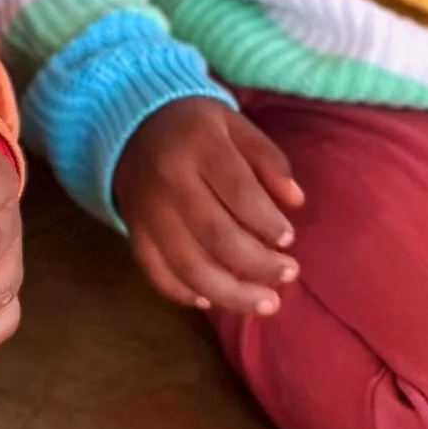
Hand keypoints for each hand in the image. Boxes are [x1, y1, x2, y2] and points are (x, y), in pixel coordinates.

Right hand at [112, 96, 304, 316]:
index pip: (240, 194)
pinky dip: (184, 294)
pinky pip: (157, 273)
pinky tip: (212, 301)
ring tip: (265, 303)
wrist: (130, 125)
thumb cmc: (195, 127)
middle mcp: (170, 181)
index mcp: (200, 147)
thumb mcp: (236, 125)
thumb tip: (296, 201)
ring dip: (231, 293)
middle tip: (288, 275)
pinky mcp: (134, 233)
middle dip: (258, 265)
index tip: (289, 239)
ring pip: (189, 266)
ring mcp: (147, 212)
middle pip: (217, 236)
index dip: (268, 223)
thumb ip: (269, 158)